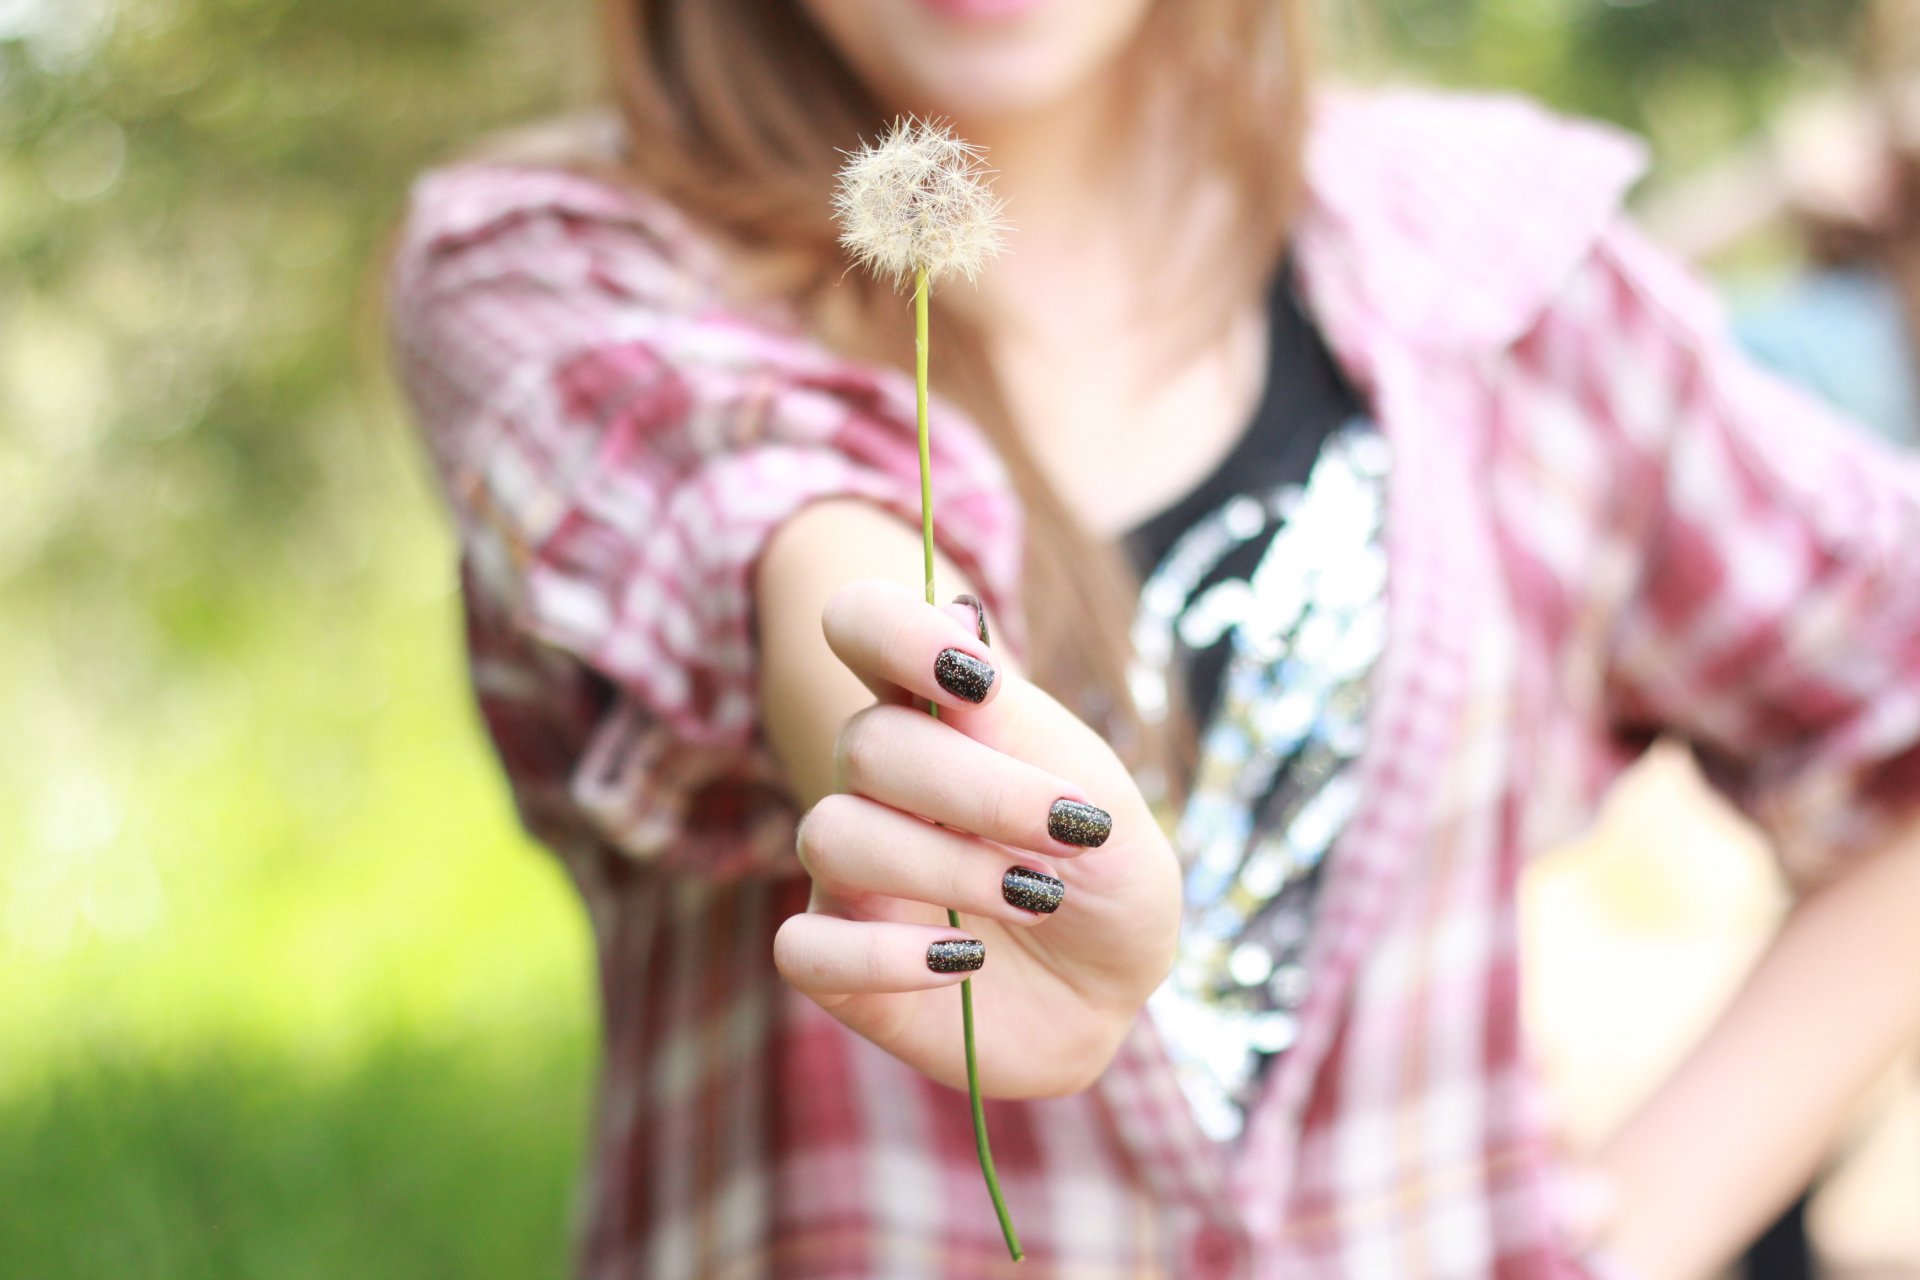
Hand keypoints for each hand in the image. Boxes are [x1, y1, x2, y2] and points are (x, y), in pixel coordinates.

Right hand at [771, 579, 1183, 1098]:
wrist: (1112, 992)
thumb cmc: (1104, 879)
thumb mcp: (1102, 803)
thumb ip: (1023, 728)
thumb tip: (959, 622)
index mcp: (936, 716)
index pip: (864, 627)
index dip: (894, 631)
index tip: (975, 677)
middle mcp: (877, 785)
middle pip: (866, 743)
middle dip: (978, 789)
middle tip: (1068, 832)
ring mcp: (849, 874)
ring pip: (833, 836)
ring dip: (944, 868)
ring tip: (1034, 900)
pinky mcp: (837, 963)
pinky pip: (801, 948)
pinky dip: (881, 958)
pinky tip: (961, 964)